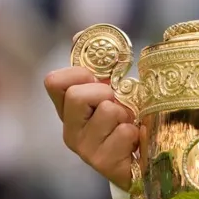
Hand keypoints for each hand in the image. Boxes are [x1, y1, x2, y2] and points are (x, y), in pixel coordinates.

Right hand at [44, 66, 139, 190]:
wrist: (143, 161)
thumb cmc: (125, 121)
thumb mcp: (112, 91)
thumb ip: (98, 67)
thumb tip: (78, 35)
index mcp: (68, 110)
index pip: (54, 82)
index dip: (79, 72)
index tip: (98, 79)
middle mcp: (70, 130)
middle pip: (77, 95)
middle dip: (105, 92)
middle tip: (118, 104)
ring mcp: (84, 149)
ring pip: (107, 111)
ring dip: (126, 113)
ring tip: (128, 123)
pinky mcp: (103, 163)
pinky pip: (124, 132)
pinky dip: (136, 131)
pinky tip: (135, 141)